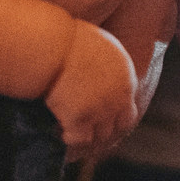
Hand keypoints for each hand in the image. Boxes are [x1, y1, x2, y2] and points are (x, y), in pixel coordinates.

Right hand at [44, 23, 138, 158]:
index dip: (115, 116)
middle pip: (120, 127)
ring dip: (89, 141)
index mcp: (125, 76)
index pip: (128, 106)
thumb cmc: (66, 37)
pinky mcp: (80, 119)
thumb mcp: (98, 44)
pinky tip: (61, 139)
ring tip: (75, 142)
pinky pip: (79, 141)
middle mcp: (119, 96)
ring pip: (100, 137)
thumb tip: (98, 68)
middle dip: (107, 134)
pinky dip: (71, 143)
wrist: (50, 45)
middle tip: (91, 138)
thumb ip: (105, 61)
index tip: (102, 121)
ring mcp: (101, 110)